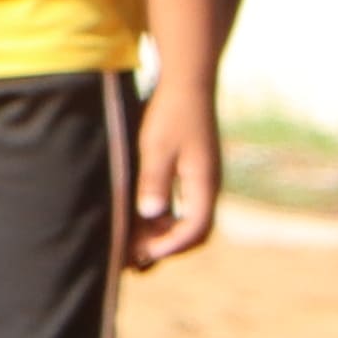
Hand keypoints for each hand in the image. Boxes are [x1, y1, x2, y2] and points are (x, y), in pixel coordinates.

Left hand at [126, 85, 220, 269]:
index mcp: (204, 184)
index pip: (195, 230)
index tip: (141, 252)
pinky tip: (138, 216)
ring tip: (129, 239)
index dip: (168, 246)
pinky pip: (181, 206)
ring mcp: (202, 181)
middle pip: (194, 233)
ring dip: (161, 234)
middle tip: (132, 255)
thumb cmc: (172, 112)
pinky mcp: (193, 173)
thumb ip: (154, 181)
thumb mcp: (157, 147)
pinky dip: (162, 218)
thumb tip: (150, 214)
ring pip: (186, 221)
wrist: (187, 83)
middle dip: (165, 247)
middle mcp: (207, 187)